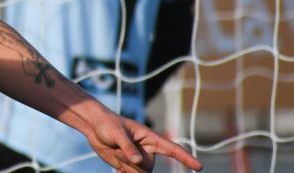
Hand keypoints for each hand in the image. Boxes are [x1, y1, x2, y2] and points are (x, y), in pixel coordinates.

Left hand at [85, 113, 202, 171]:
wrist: (94, 127)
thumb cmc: (107, 124)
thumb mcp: (117, 133)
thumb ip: (127, 147)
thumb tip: (137, 161)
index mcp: (149, 137)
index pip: (171, 149)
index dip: (185, 158)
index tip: (198, 167)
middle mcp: (147, 150)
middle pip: (148, 168)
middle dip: (132, 162)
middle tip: (118, 149)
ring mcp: (138, 159)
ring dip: (125, 166)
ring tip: (115, 151)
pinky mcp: (128, 165)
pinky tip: (116, 168)